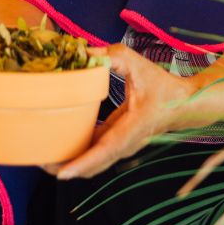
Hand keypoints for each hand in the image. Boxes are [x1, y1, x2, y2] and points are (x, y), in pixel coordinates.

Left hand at [48, 44, 190, 179]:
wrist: (184, 104)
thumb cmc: (163, 86)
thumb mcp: (139, 65)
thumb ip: (113, 56)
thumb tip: (85, 52)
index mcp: (133, 128)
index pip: (105, 150)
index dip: (83, 162)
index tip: (62, 173)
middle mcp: (126, 143)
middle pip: (93, 165)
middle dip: (67, 167)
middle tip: (39, 161)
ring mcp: (122, 146)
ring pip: (93, 163)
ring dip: (71, 163)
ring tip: (43, 156)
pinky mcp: (119, 142)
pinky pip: (96, 153)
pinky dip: (79, 153)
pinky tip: (61, 144)